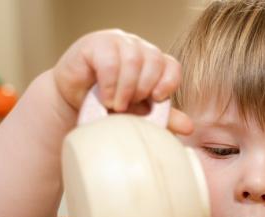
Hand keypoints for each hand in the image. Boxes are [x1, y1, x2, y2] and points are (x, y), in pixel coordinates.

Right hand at [52, 29, 191, 133]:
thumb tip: (189, 127)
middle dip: (144, 88)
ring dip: (127, 87)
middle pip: (154, 60)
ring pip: (133, 59)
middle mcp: (138, 48)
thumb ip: (163, 117)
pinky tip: (105, 97)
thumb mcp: (138, 114)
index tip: (157, 98)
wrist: (74, 102)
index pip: (171, 65)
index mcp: (153, 62)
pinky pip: (110, 60)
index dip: (169, 81)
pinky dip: (110, 83)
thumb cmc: (110, 105)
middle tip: (130, 105)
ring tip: (117, 105)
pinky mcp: (95, 44)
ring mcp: (117, 42)